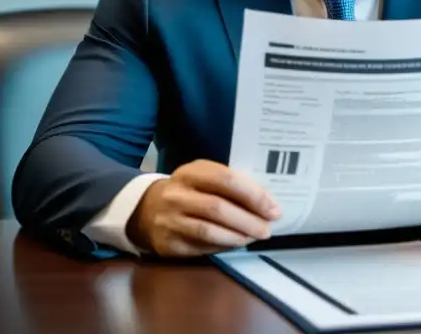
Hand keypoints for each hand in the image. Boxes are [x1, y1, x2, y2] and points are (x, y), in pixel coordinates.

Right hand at [127, 160, 280, 256]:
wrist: (147, 209)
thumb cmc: (190, 191)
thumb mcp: (205, 178)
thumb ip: (232, 186)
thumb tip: (267, 206)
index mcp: (191, 172)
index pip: (227, 180)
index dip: (253, 195)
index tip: (273, 209)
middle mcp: (177, 194)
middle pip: (218, 208)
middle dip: (248, 220)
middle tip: (267, 229)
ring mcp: (169, 220)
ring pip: (208, 231)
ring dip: (237, 237)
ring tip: (254, 238)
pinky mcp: (167, 244)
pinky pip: (200, 248)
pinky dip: (222, 247)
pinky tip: (234, 244)